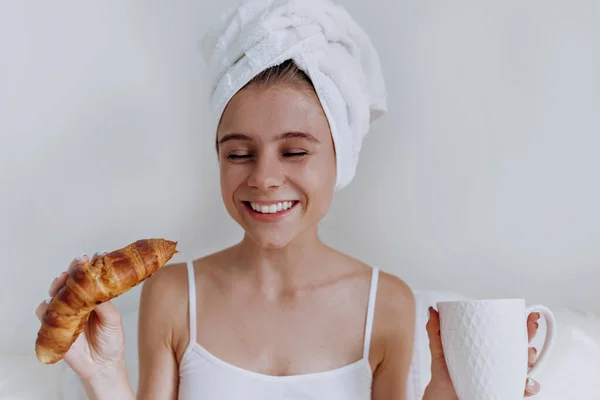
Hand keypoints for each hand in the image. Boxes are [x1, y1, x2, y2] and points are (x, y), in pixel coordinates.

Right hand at [35, 252, 125, 381]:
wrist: (103, 365)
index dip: (92, 265)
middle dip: (74, 269)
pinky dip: (46, 307)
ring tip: (65, 277)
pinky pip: (44, 314)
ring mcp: (66, 313)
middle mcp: (78, 303)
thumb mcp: (113, 321)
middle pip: (70, 281)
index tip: (99, 254)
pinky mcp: (55, 327)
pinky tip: (52, 302)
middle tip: (80, 261)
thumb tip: (99, 290)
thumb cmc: (111, 341)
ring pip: (55, 293)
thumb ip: (105, 306)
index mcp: (94, 298)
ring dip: (58, 284)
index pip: (90, 278)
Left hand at [424, 307, 541, 398]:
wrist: (442, 396)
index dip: (521, 324)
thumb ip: (435, 331)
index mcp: (488, 348)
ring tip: (528, 354)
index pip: (508, 333)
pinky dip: (528, 386)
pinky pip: (522, 390)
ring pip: (527, 367)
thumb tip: (433, 311)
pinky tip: (525, 382)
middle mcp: (499, 362)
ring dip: (532, 359)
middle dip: (531, 335)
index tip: (527, 314)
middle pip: (522, 347)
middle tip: (531, 327)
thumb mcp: (439, 349)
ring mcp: (503, 376)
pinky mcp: (503, 391)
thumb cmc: (444, 373)